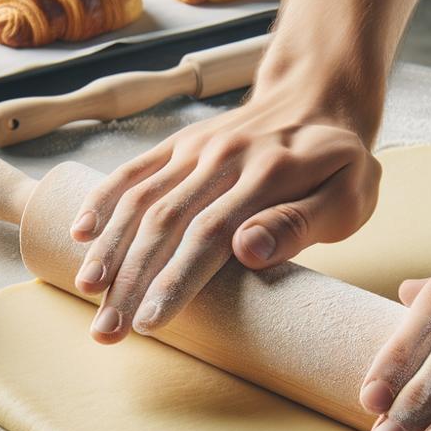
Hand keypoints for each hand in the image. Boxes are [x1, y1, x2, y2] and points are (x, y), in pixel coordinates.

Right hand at [70, 88, 380, 343]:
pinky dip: (103, 200)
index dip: (176, 280)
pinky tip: (80, 234)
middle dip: (130, 280)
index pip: (210, 234)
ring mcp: (196, 148)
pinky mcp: (179, 144)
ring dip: (110, 249)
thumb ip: (301, 222)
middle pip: (164, 223)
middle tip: (107, 331)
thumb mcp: (350, 195)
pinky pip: (133, 170)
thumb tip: (249, 250)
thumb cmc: (338, 164)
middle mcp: (222, 158)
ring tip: (89, 295)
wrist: (319, 98)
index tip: (149, 322)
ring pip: (140, 199)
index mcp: (267, 175)